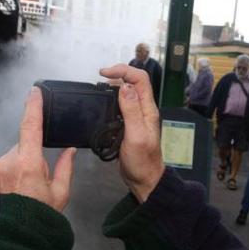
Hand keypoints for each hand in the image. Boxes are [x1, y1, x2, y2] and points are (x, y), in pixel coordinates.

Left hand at [0, 87, 75, 210]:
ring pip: (9, 160)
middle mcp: (6, 162)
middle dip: (29, 158)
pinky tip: (10, 194)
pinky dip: (4, 177)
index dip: (33, 106)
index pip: (31, 126)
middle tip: (35, 183)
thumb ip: (65, 168)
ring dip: (16, 169)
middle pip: (22, 148)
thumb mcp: (60, 194)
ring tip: (21, 192)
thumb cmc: (37, 218)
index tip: (34, 92)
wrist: (11, 238)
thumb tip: (69, 150)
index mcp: (28, 163)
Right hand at [99, 64, 163, 202]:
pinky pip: (122, 104)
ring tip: (100, 86)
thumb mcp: (136, 135)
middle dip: (118, 73)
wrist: (144, 179)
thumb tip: (125, 86)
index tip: (105, 73)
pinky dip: (112, 98)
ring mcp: (137, 116)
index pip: (140, 79)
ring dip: (114, 84)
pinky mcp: (129, 123)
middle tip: (100, 76)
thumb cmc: (142, 162)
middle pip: (134, 81)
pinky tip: (104, 103)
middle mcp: (144, 109)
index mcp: (148, 109)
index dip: (123, 70)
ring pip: (128, 91)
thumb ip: (131, 110)